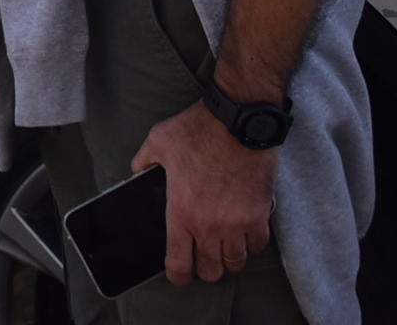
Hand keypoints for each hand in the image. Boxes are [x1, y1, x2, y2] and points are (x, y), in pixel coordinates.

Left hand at [131, 101, 276, 285]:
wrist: (239, 120)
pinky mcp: (259, 215)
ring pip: (235, 262)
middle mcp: (209, 225)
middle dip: (206, 267)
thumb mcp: (159, 140)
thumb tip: (137, 170)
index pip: (180, 266)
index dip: (179, 276)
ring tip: (224, 244)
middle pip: (211, 271)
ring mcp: (237, 223)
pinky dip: (251, 243)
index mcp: (182, 213)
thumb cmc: (199, 129)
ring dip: (229, 256)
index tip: (180, 272)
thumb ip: (144, 160)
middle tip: (203, 255)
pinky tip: (244, 230)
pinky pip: (258, 245)